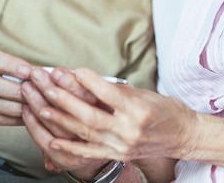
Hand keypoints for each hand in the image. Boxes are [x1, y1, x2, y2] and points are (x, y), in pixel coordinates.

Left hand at [26, 67, 197, 161]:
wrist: (183, 136)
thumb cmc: (165, 110)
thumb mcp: (144, 92)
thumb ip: (114, 89)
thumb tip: (85, 78)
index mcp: (138, 110)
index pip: (107, 93)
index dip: (87, 81)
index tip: (70, 69)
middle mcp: (128, 130)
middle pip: (89, 114)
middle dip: (64, 98)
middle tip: (46, 84)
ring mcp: (121, 146)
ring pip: (84, 132)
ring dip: (60, 119)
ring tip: (40, 106)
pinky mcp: (117, 155)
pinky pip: (88, 152)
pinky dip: (69, 147)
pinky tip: (52, 140)